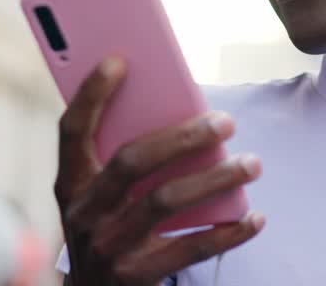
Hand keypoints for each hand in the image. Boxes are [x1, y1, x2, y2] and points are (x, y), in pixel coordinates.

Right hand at [54, 57, 263, 284]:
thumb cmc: (113, 227)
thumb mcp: (102, 195)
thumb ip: (127, 158)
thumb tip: (187, 113)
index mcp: (70, 183)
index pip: (72, 130)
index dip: (91, 94)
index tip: (119, 60)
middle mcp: (83, 213)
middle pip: (131, 161)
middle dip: (182, 136)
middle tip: (227, 122)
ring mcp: (107, 247)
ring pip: (164, 201)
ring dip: (215, 178)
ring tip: (252, 163)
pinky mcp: (135, 277)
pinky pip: (190, 248)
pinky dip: (227, 231)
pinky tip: (255, 217)